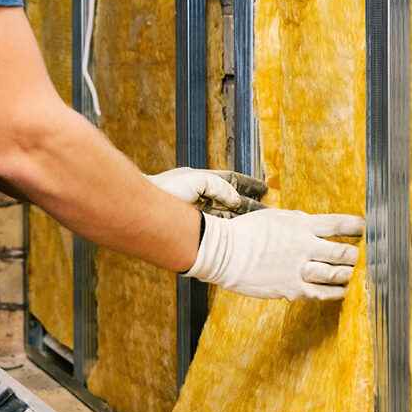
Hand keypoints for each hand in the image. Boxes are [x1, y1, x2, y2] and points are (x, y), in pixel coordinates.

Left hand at [147, 167, 267, 217]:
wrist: (146, 210)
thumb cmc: (166, 190)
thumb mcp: (198, 181)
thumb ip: (221, 186)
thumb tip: (236, 200)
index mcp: (201, 181)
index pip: (230, 181)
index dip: (247, 185)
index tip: (263, 189)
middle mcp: (201, 196)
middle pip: (231, 200)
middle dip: (248, 205)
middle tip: (265, 211)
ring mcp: (200, 212)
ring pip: (227, 214)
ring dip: (242, 218)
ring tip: (257, 223)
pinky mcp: (198, 227)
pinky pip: (220, 226)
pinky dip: (232, 227)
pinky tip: (242, 231)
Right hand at [184, 209, 364, 300]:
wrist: (222, 253)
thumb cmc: (246, 232)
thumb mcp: (275, 216)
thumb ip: (298, 220)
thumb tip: (315, 223)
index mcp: (301, 225)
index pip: (339, 224)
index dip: (358, 227)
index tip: (368, 228)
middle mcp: (304, 247)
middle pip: (344, 252)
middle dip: (358, 255)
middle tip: (367, 256)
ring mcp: (298, 270)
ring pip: (335, 274)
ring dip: (350, 274)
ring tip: (358, 274)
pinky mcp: (291, 289)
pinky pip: (320, 293)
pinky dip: (336, 293)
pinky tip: (344, 291)